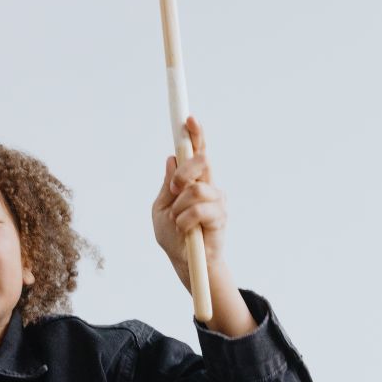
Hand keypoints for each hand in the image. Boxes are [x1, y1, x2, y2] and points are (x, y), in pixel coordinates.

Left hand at [151, 117, 226, 290]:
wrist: (184, 262)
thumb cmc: (172, 235)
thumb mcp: (161, 208)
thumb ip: (168, 185)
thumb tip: (171, 158)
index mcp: (192, 181)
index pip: (196, 153)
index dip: (195, 135)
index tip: (189, 119)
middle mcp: (208, 186)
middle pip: (201, 161)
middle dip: (183, 173)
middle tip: (173, 190)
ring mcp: (217, 200)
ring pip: (196, 189)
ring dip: (179, 207)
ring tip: (178, 221)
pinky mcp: (220, 217)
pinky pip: (198, 211)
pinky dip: (184, 221)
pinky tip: (184, 230)